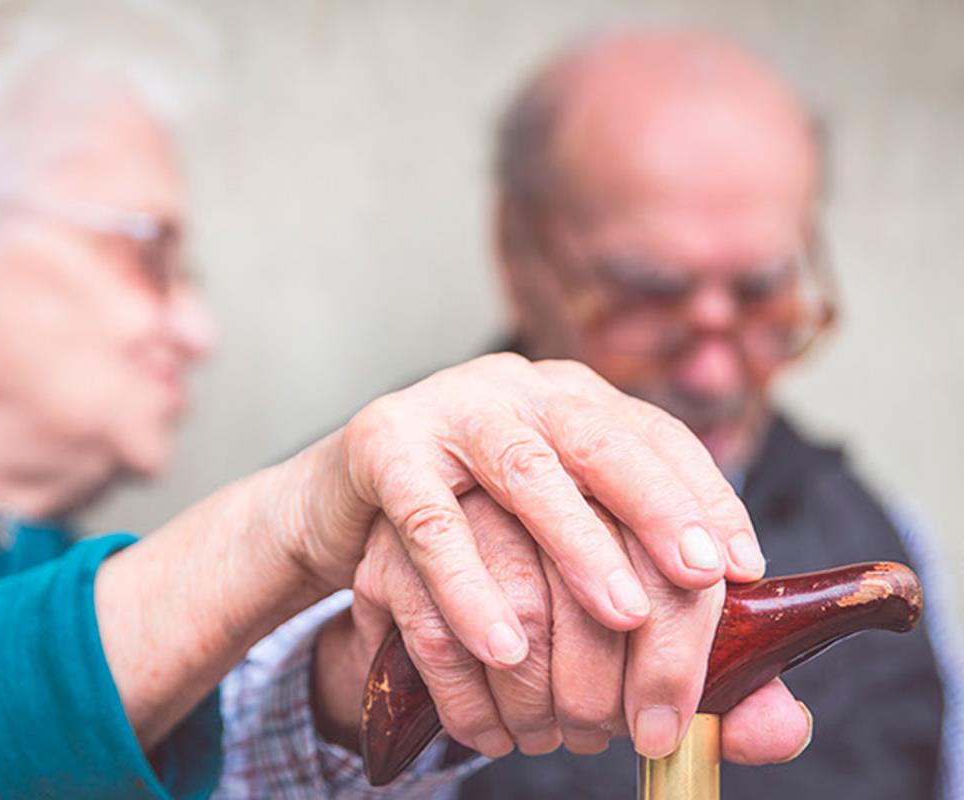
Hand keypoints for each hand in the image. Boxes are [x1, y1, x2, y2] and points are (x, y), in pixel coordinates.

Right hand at [294, 354, 765, 670]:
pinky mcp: (383, 446)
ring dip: (576, 544)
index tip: (740, 569)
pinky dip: (469, 585)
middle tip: (702, 579)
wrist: (346, 506)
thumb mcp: (557, 566)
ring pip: (523, 470)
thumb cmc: (471, 538)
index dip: (704, 497)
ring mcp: (449, 410)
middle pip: (601, 439)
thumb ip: (665, 644)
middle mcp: (520, 392)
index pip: (656, 438)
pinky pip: (431, 519)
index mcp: (574, 405)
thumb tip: (780, 732)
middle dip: (658, 507)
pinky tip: (505, 645)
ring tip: (622, 615)